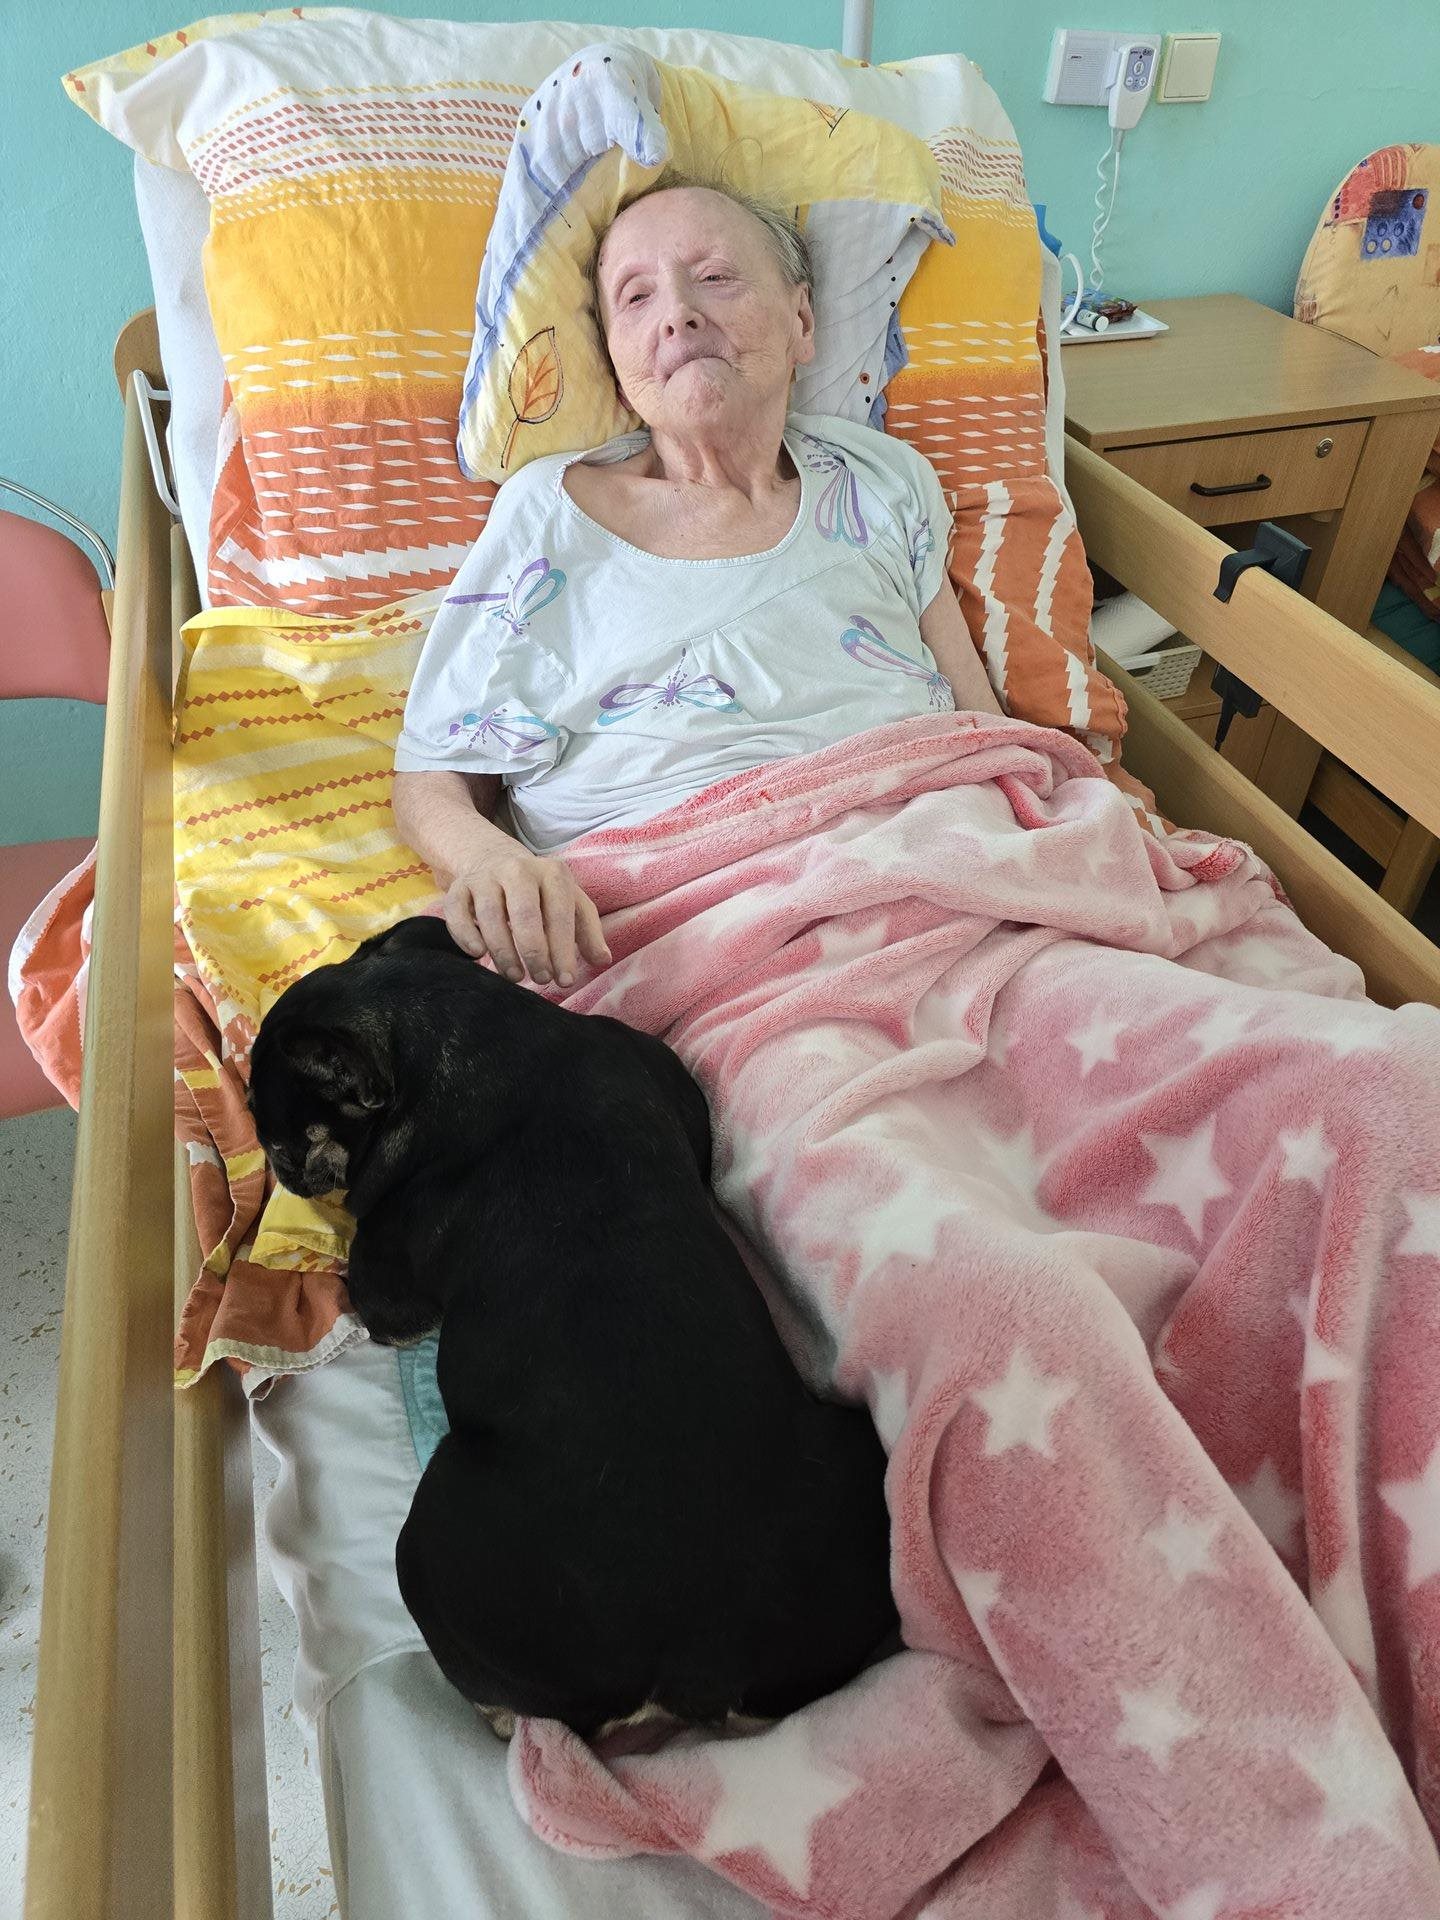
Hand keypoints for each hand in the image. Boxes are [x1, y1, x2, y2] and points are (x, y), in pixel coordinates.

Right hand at [443, 847, 610, 986]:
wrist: (494, 860)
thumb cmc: (540, 892)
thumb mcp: (570, 903)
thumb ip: (588, 931)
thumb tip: (602, 961)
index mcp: (551, 873)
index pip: (559, 914)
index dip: (563, 950)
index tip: (564, 980)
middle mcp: (517, 870)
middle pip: (524, 914)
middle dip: (533, 952)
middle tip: (539, 979)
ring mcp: (485, 877)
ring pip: (489, 916)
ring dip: (502, 951)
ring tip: (514, 976)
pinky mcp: (459, 887)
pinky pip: (456, 913)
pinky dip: (465, 936)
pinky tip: (478, 955)